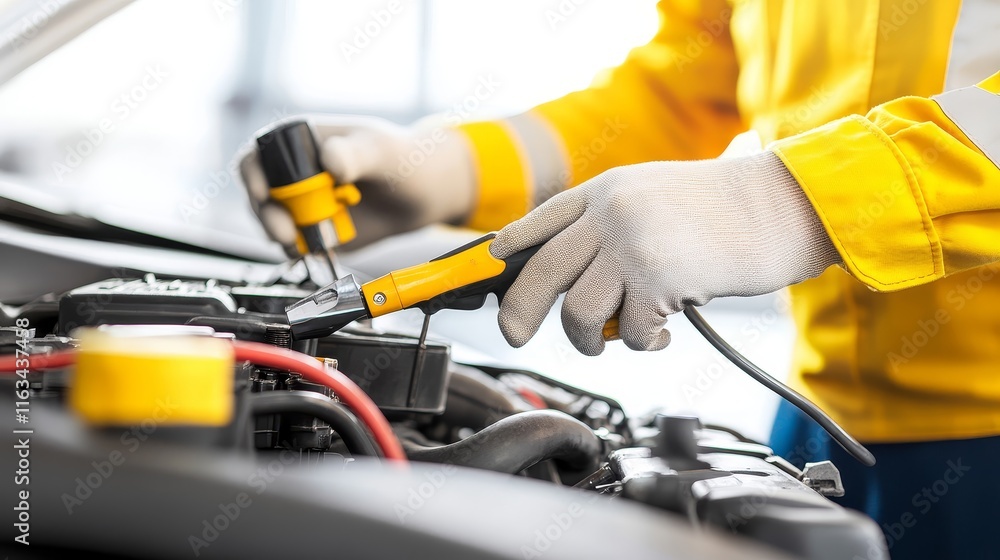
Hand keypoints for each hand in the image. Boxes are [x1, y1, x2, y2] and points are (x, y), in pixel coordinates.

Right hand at [238, 114, 475, 255]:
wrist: (418, 196)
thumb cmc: (400, 160)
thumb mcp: (382, 152)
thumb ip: (356, 154)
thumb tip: (330, 161)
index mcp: (301, 139)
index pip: (261, 152)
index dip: (253, 173)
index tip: (263, 193)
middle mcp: (293, 171)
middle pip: (259, 193)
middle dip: (267, 216)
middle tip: (287, 234)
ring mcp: (299, 203)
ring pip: (271, 222)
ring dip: (282, 237)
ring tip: (310, 244)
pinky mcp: (311, 230)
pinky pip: (293, 244)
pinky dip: (300, 251)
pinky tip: (320, 250)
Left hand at [489, 152, 839, 354]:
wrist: (782, 204)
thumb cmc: (725, 209)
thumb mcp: (654, 197)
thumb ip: (610, 224)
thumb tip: (573, 274)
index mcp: (605, 190)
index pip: (539, 221)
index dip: (506, 248)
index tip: (488, 268)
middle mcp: (609, 213)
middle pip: (541, 273)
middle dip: (519, 313)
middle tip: (516, 335)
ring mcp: (631, 244)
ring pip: (578, 312)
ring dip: (591, 338)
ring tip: (618, 336)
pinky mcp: (657, 278)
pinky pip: (628, 330)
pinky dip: (643, 341)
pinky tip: (664, 330)